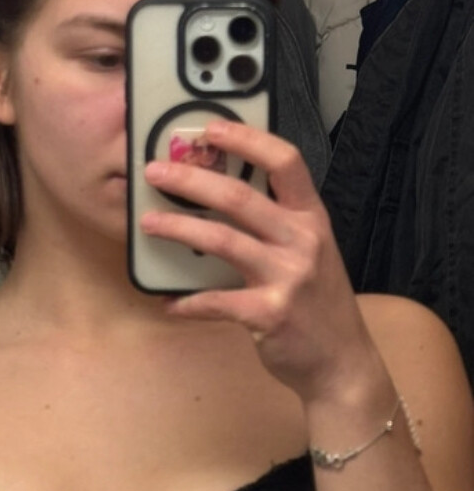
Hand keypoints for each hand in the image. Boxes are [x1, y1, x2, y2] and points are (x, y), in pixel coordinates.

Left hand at [140, 120, 381, 402]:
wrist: (341, 362)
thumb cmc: (317, 305)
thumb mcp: (309, 253)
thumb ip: (275, 226)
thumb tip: (217, 196)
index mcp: (311, 218)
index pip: (285, 162)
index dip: (247, 140)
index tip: (211, 128)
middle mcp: (302, 240)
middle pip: (240, 197)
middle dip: (191, 180)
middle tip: (155, 172)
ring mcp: (287, 277)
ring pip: (222, 241)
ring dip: (178, 230)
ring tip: (148, 224)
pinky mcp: (270, 313)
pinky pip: (217, 301)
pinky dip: (188, 302)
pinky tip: (168, 301)